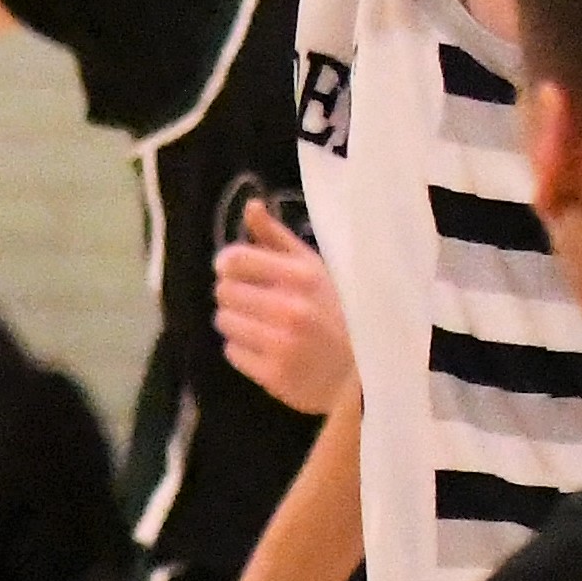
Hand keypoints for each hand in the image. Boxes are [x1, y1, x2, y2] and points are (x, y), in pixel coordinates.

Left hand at [214, 199, 348, 414]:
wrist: (358, 373)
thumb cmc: (334, 312)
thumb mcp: (313, 267)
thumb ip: (277, 237)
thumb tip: (250, 205)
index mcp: (302, 277)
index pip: (235, 260)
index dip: (227, 264)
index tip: (233, 269)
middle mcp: (291, 310)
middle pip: (223, 291)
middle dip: (233, 293)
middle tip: (252, 301)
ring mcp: (282, 345)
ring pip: (224, 321)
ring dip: (235, 321)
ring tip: (259, 324)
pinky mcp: (273, 376)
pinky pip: (232, 352)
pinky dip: (243, 349)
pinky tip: (264, 348)